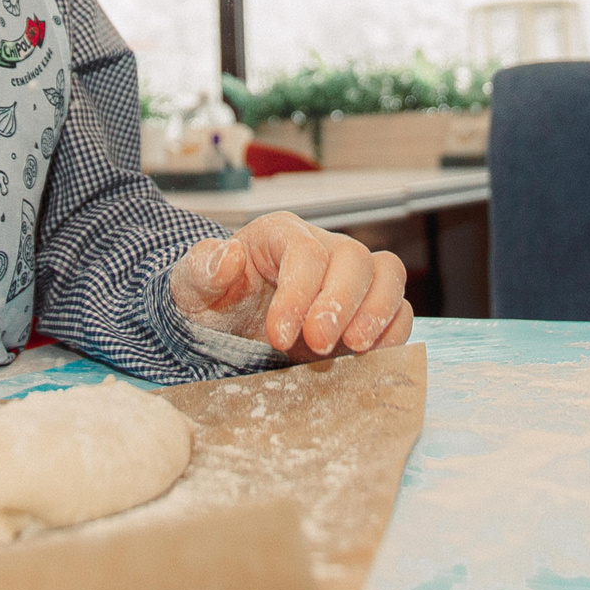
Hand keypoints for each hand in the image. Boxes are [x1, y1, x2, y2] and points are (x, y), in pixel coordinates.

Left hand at [169, 212, 413, 362]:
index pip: (304, 252)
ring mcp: (348, 279)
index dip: (299, 293)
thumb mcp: (190, 286)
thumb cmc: (210, 301)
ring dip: (378, 310)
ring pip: (387, 274)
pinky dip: (393, 330)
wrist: (224, 329)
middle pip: (353, 258)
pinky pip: (399, 309)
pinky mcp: (365, 311)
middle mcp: (322, 249)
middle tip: (318, 342)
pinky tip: (369, 355)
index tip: (279, 335)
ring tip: (355, 347)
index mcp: (280, 234)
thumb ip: (202, 269)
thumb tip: (229, 255)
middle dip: (340, 302)